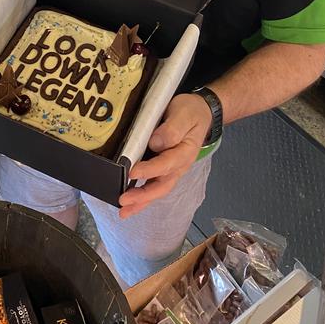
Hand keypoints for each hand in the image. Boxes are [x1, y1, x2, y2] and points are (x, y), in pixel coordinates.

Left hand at [118, 93, 212, 218]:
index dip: (149, 170)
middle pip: (162, 185)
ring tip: (123, 211)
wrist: (201, 112)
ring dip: (141, 201)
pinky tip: (129, 202)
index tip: (132, 173)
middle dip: (142, 196)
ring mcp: (172, 169)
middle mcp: (179, 165)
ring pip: (157, 189)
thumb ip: (172, 129)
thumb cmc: (191, 112)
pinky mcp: (165, 168)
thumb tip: (156, 143)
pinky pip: (154, 184)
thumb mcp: (184, 114)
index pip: (166, 164)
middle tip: (123, 201)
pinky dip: (142, 196)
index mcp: (185, 152)